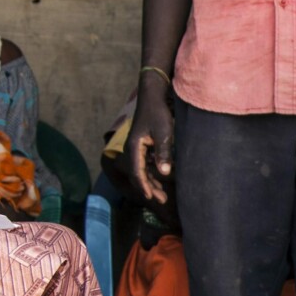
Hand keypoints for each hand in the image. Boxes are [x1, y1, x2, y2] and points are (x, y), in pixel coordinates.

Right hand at [128, 80, 175, 205]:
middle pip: (138, 174)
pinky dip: (152, 173)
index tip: (152, 198)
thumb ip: (163, 152)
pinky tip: (161, 179)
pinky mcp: (142, 145)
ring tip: (163, 194)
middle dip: (149, 188)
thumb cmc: (158, 112)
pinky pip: (145, 164)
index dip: (144, 186)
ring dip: (151, 182)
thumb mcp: (164, 132)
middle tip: (162, 200)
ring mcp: (136, 148)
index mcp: (134, 147)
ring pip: (141, 170)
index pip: (137, 172)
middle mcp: (132, 149)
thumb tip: (164, 173)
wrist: (153, 95)